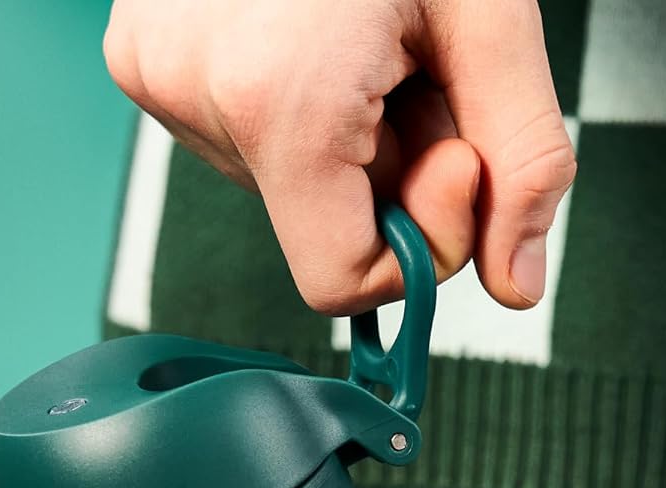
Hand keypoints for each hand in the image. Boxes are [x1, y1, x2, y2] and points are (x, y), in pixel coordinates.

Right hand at [103, 0, 574, 314]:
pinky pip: (246, 136)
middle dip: (394, 170)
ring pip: (289, 184)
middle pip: (323, 226)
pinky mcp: (143, 50)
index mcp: (274, 97)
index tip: (456, 152)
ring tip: (364, 36)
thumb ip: (522, 157)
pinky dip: (303, 107)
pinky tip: (320, 31)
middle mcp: (191, 92)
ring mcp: (154, 69)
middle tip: (419, 71)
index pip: (340, 279)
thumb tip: (517, 283)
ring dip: (353, 137)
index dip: (416, 244)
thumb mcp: (486, 10)